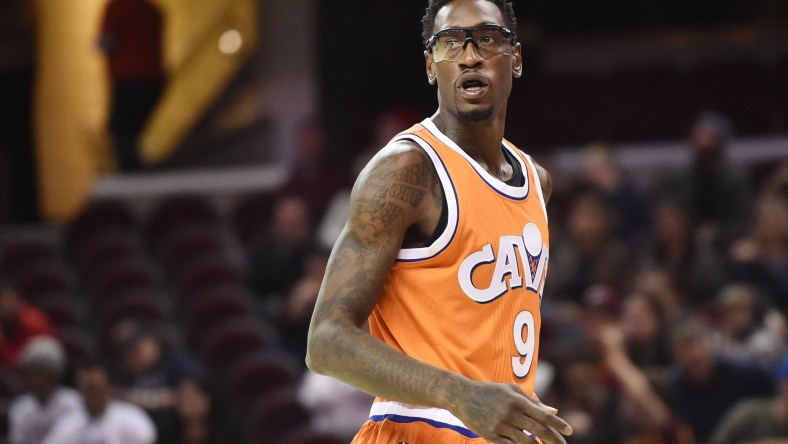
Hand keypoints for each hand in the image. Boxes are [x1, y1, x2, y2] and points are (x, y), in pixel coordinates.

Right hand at [451, 381, 571, 443]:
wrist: (462, 396)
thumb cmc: (490, 392)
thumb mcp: (511, 391)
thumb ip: (532, 401)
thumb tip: (553, 411)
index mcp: (517, 400)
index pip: (542, 414)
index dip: (558, 424)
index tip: (570, 431)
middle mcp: (510, 412)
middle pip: (538, 430)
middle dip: (553, 439)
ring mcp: (499, 425)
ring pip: (525, 442)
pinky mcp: (490, 435)